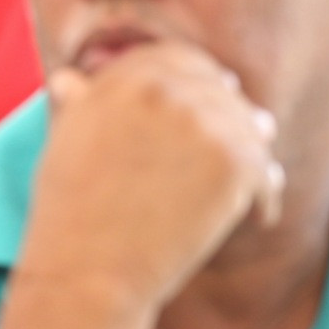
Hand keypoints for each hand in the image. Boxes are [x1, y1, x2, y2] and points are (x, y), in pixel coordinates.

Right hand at [17, 42, 282, 317]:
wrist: (88, 269)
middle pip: (222, 90)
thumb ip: (77, 102)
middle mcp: (163, 89)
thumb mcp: (61, 141)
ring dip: (252, 154)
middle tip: (238, 148)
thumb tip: (72, 80)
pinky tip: (254, 217)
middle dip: (230, 117)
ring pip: (251, 128)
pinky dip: (264, 196)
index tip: (205, 107)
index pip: (178, 59)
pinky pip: (266, 172)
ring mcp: (203, 122)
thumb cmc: (68, 212)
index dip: (197, 80)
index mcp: (121, 77)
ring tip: (247, 184)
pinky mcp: (235, 162)